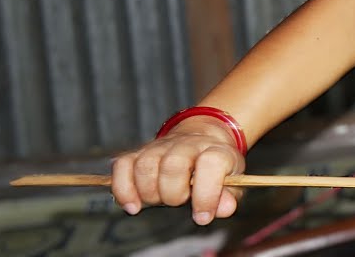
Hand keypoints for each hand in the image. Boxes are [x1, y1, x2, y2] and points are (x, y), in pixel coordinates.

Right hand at [110, 117, 244, 224]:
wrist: (201, 138)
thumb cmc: (216, 166)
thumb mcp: (232, 180)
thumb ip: (229, 196)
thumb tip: (224, 209)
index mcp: (215, 149)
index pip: (211, 162)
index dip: (206, 193)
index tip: (202, 216)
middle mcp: (187, 143)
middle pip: (173, 164)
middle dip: (173, 193)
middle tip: (179, 201)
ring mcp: (160, 146)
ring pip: (145, 165)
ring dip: (149, 193)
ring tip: (159, 201)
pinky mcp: (138, 152)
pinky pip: (122, 166)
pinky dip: (123, 190)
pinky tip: (134, 206)